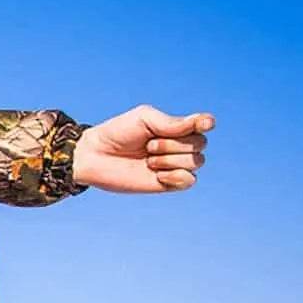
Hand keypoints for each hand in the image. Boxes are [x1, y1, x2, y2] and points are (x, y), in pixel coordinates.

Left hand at [71, 105, 213, 193]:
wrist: (96, 157)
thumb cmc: (117, 133)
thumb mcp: (145, 119)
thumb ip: (173, 122)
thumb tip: (206, 123)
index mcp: (174, 127)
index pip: (202, 124)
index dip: (205, 123)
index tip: (203, 123)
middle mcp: (178, 146)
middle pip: (200, 144)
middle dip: (174, 144)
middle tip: (148, 145)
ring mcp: (173, 165)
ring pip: (196, 162)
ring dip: (170, 159)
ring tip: (148, 159)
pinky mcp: (168, 184)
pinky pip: (189, 181)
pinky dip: (175, 176)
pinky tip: (157, 175)